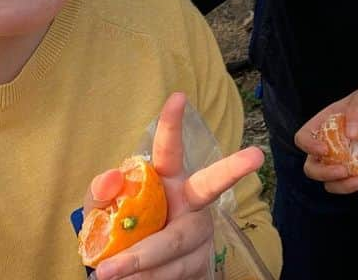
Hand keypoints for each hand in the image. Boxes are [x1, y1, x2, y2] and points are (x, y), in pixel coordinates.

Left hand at [86, 92, 263, 279]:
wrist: (141, 278)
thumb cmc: (126, 233)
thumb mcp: (104, 213)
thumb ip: (102, 194)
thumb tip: (111, 176)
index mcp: (168, 181)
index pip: (169, 149)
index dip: (172, 123)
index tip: (178, 96)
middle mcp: (192, 202)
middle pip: (211, 186)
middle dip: (233, 169)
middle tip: (255, 155)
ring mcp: (200, 236)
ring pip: (178, 244)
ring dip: (142, 263)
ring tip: (109, 274)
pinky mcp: (201, 266)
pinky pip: (176, 274)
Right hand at [293, 87, 357, 194]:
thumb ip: (356, 111)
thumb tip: (350, 135)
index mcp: (321, 125)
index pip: (302, 138)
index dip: (308, 147)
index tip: (325, 150)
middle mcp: (326, 146)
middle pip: (312, 168)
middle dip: (325, 174)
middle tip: (344, 171)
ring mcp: (339, 161)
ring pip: (331, 184)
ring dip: (347, 186)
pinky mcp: (354, 172)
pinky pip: (353, 185)